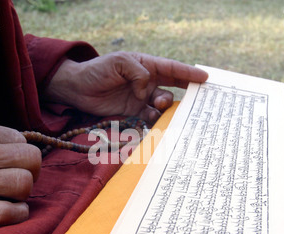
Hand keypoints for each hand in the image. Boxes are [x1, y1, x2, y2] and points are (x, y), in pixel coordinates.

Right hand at [0, 110, 41, 225]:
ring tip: (14, 193)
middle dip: (32, 169)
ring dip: (24, 192)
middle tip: (22, 175)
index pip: (20, 138)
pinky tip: (13, 210)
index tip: (13, 160)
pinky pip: (7, 213)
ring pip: (22, 184)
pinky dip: (18, 214)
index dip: (20, 150)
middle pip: (30, 159)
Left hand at [44, 52, 207, 122]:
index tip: (205, 79)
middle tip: (188, 100)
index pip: (172, 69)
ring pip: (162, 105)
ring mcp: (141, 99)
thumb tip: (148, 91)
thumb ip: (139, 73)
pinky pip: (150, 118)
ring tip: (157, 108)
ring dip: (164, 108)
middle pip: (172, 88)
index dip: (189, 73)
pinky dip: (154, 120)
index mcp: (147, 65)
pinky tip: (152, 120)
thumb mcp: (119, 62)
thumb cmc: (98, 70)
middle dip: (183, 94)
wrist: (78, 88)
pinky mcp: (133, 113)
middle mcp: (147, 82)